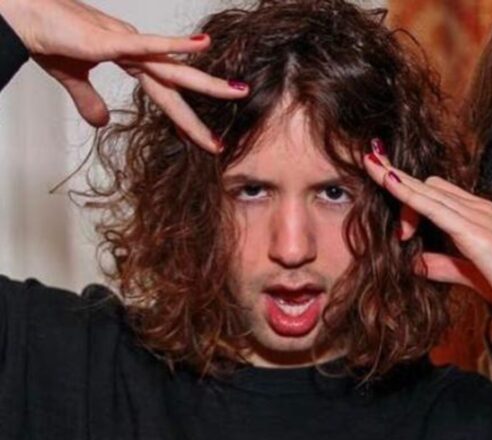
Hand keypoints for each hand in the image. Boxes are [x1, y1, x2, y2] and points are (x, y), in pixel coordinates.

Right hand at [0, 0, 248, 151]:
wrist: (24, 15)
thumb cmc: (48, 38)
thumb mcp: (72, 79)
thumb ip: (88, 100)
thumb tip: (100, 122)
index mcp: (132, 63)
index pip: (167, 97)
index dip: (187, 121)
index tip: (207, 142)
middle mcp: (138, 53)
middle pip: (180, 85)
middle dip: (208, 104)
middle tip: (236, 120)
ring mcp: (128, 44)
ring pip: (174, 68)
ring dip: (207, 82)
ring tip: (238, 90)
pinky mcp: (112, 40)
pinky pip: (149, 44)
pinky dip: (175, 45)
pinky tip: (202, 43)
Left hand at [363, 148, 491, 312]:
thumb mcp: (472, 275)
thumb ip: (445, 266)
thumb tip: (417, 264)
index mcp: (481, 215)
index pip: (438, 193)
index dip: (410, 195)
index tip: (384, 189)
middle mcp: (479, 208)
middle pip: (429, 187)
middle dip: (401, 193)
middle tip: (382, 210)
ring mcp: (478, 216)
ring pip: (427, 189)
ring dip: (396, 183)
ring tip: (369, 168)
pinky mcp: (474, 231)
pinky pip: (433, 206)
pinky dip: (408, 193)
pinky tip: (388, 182)